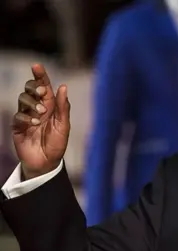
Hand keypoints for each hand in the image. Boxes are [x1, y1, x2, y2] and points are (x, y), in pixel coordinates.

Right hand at [12, 64, 69, 179]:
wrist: (47, 162)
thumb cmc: (57, 144)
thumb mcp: (64, 125)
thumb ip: (63, 107)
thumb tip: (63, 86)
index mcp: (51, 106)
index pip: (44, 86)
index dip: (40, 75)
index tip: (37, 66)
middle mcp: (37, 108)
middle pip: (29, 89)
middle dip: (34, 87)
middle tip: (41, 93)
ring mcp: (26, 116)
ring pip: (22, 99)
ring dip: (32, 104)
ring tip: (41, 114)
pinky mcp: (18, 126)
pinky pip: (18, 116)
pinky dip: (26, 118)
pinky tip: (34, 124)